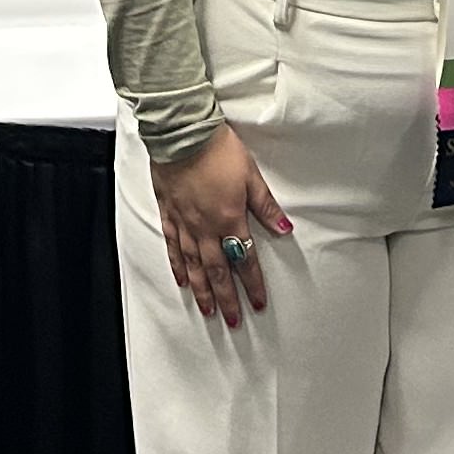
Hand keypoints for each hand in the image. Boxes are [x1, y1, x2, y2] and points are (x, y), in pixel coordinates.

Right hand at [149, 126, 292, 328]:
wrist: (181, 133)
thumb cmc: (217, 149)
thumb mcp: (250, 175)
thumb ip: (266, 205)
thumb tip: (284, 227)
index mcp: (230, 219)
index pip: (245, 260)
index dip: (252, 284)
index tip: (257, 303)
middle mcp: (206, 228)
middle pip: (218, 271)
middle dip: (227, 299)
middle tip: (233, 320)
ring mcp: (184, 223)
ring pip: (194, 266)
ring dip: (202, 290)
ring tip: (208, 310)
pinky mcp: (169, 214)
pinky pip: (172, 247)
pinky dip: (177, 266)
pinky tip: (182, 279)